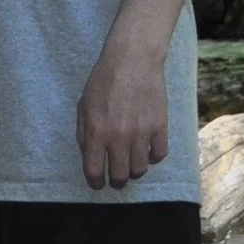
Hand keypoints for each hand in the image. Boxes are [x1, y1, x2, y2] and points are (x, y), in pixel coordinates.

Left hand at [76, 33, 169, 189]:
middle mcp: (118, 137)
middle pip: (120, 176)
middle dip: (116, 180)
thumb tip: (90, 157)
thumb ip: (84, 133)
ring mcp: (141, 133)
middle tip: (116, 176)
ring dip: (134, 170)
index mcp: (96, 132)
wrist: (133, 60)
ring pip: (140, 170)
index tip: (98, 183)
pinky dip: (153, 157)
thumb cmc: (103, 80)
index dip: (95, 183)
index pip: (94, 172)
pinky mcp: (160, 127)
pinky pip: (159, 155)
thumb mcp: (83, 105)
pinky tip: (147, 149)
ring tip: (131, 162)